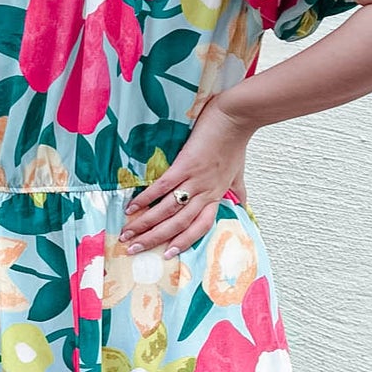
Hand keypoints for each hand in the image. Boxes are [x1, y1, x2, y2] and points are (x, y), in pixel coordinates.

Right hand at [120, 101, 250, 255]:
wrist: (237, 117)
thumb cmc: (235, 142)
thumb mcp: (238, 172)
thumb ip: (237, 190)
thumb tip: (243, 204)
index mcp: (216, 196)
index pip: (199, 227)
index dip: (183, 242)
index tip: (167, 254)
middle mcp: (205, 193)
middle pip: (178, 224)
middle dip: (154, 239)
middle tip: (133, 249)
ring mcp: (195, 179)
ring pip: (168, 210)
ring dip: (146, 224)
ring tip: (127, 232)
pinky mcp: (185, 164)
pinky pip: (163, 186)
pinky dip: (147, 198)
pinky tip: (132, 207)